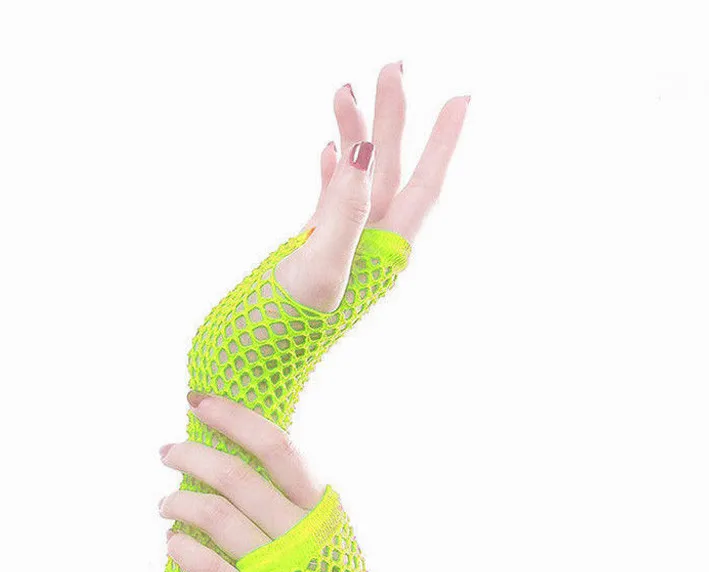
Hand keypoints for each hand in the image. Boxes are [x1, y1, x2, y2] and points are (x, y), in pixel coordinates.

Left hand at [158, 392, 324, 571]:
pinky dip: (184, 553)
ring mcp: (282, 571)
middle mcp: (302, 533)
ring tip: (164, 504)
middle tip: (166, 452)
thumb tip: (246, 459)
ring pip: (215, 515)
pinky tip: (170, 544)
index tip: (196, 401)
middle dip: (190, 455)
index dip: (232, 417)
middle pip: (235, 475)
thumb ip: (296, 504)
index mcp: (321, 509)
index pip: (275, 445)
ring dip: (179, 502)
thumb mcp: (327, 539)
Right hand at [276, 61, 469, 311]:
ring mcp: (342, 248)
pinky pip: (330, 201)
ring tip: (345, 93)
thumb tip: (366, 153)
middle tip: (392, 68)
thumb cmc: (285, 329)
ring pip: (357, 180)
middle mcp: (369, 248)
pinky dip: (330, 172)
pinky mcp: (314, 252)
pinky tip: (327, 150)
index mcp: (382, 253)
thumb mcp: (322, 268)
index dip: (442, 143)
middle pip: (391, 172)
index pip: (422, 188)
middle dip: (393, 120)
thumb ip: (345, 211)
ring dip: (355, 138)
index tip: (460, 99)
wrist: (248, 365)